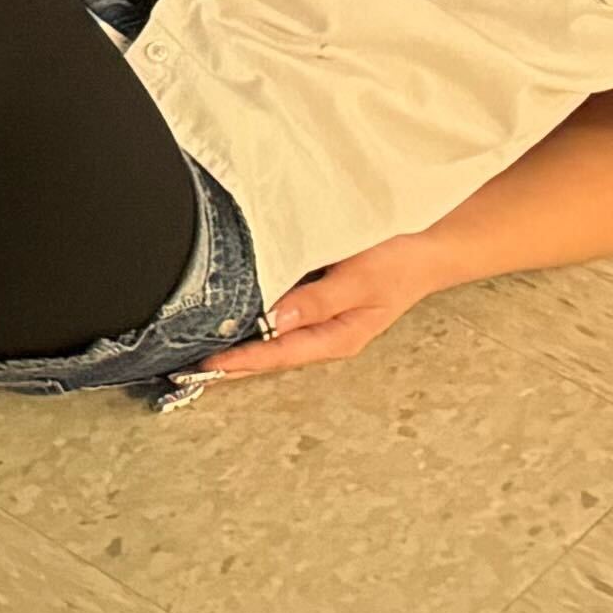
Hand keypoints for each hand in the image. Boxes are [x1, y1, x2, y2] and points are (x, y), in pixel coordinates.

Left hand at [199, 229, 447, 378]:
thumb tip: (275, 320)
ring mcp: (319, 319)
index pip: (279, 353)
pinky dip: (252, 317)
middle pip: (270, 352)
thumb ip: (318, 301)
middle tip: (185, 364)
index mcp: (336, 337)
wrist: (427, 247)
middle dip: (232, 360)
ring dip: (238, 340)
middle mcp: (324, 334)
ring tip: (195, 344)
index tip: (206, 365)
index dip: (242, 360)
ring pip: (271, 335)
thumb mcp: (359, 280)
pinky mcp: (315, 300)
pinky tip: (228, 313)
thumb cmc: (398, 263)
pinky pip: (278, 316)